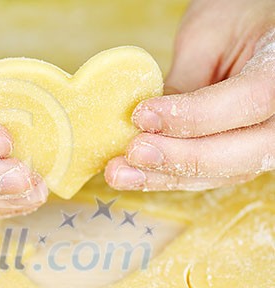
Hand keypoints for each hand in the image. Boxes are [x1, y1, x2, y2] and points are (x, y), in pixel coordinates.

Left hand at [105, 0, 274, 190]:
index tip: (143, 116)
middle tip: (133, 152)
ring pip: (224, 172)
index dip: (194, 116)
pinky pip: (212, 173)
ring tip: (121, 172)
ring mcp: (269, 139)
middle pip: (242, 153)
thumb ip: (184, 82)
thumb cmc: (236, 18)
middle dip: (180, 158)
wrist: (256, 28)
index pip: (249, 101)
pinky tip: (135, 173)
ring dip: (167, 177)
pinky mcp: (244, 152)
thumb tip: (144, 124)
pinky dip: (171, 176)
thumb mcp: (208, 37)